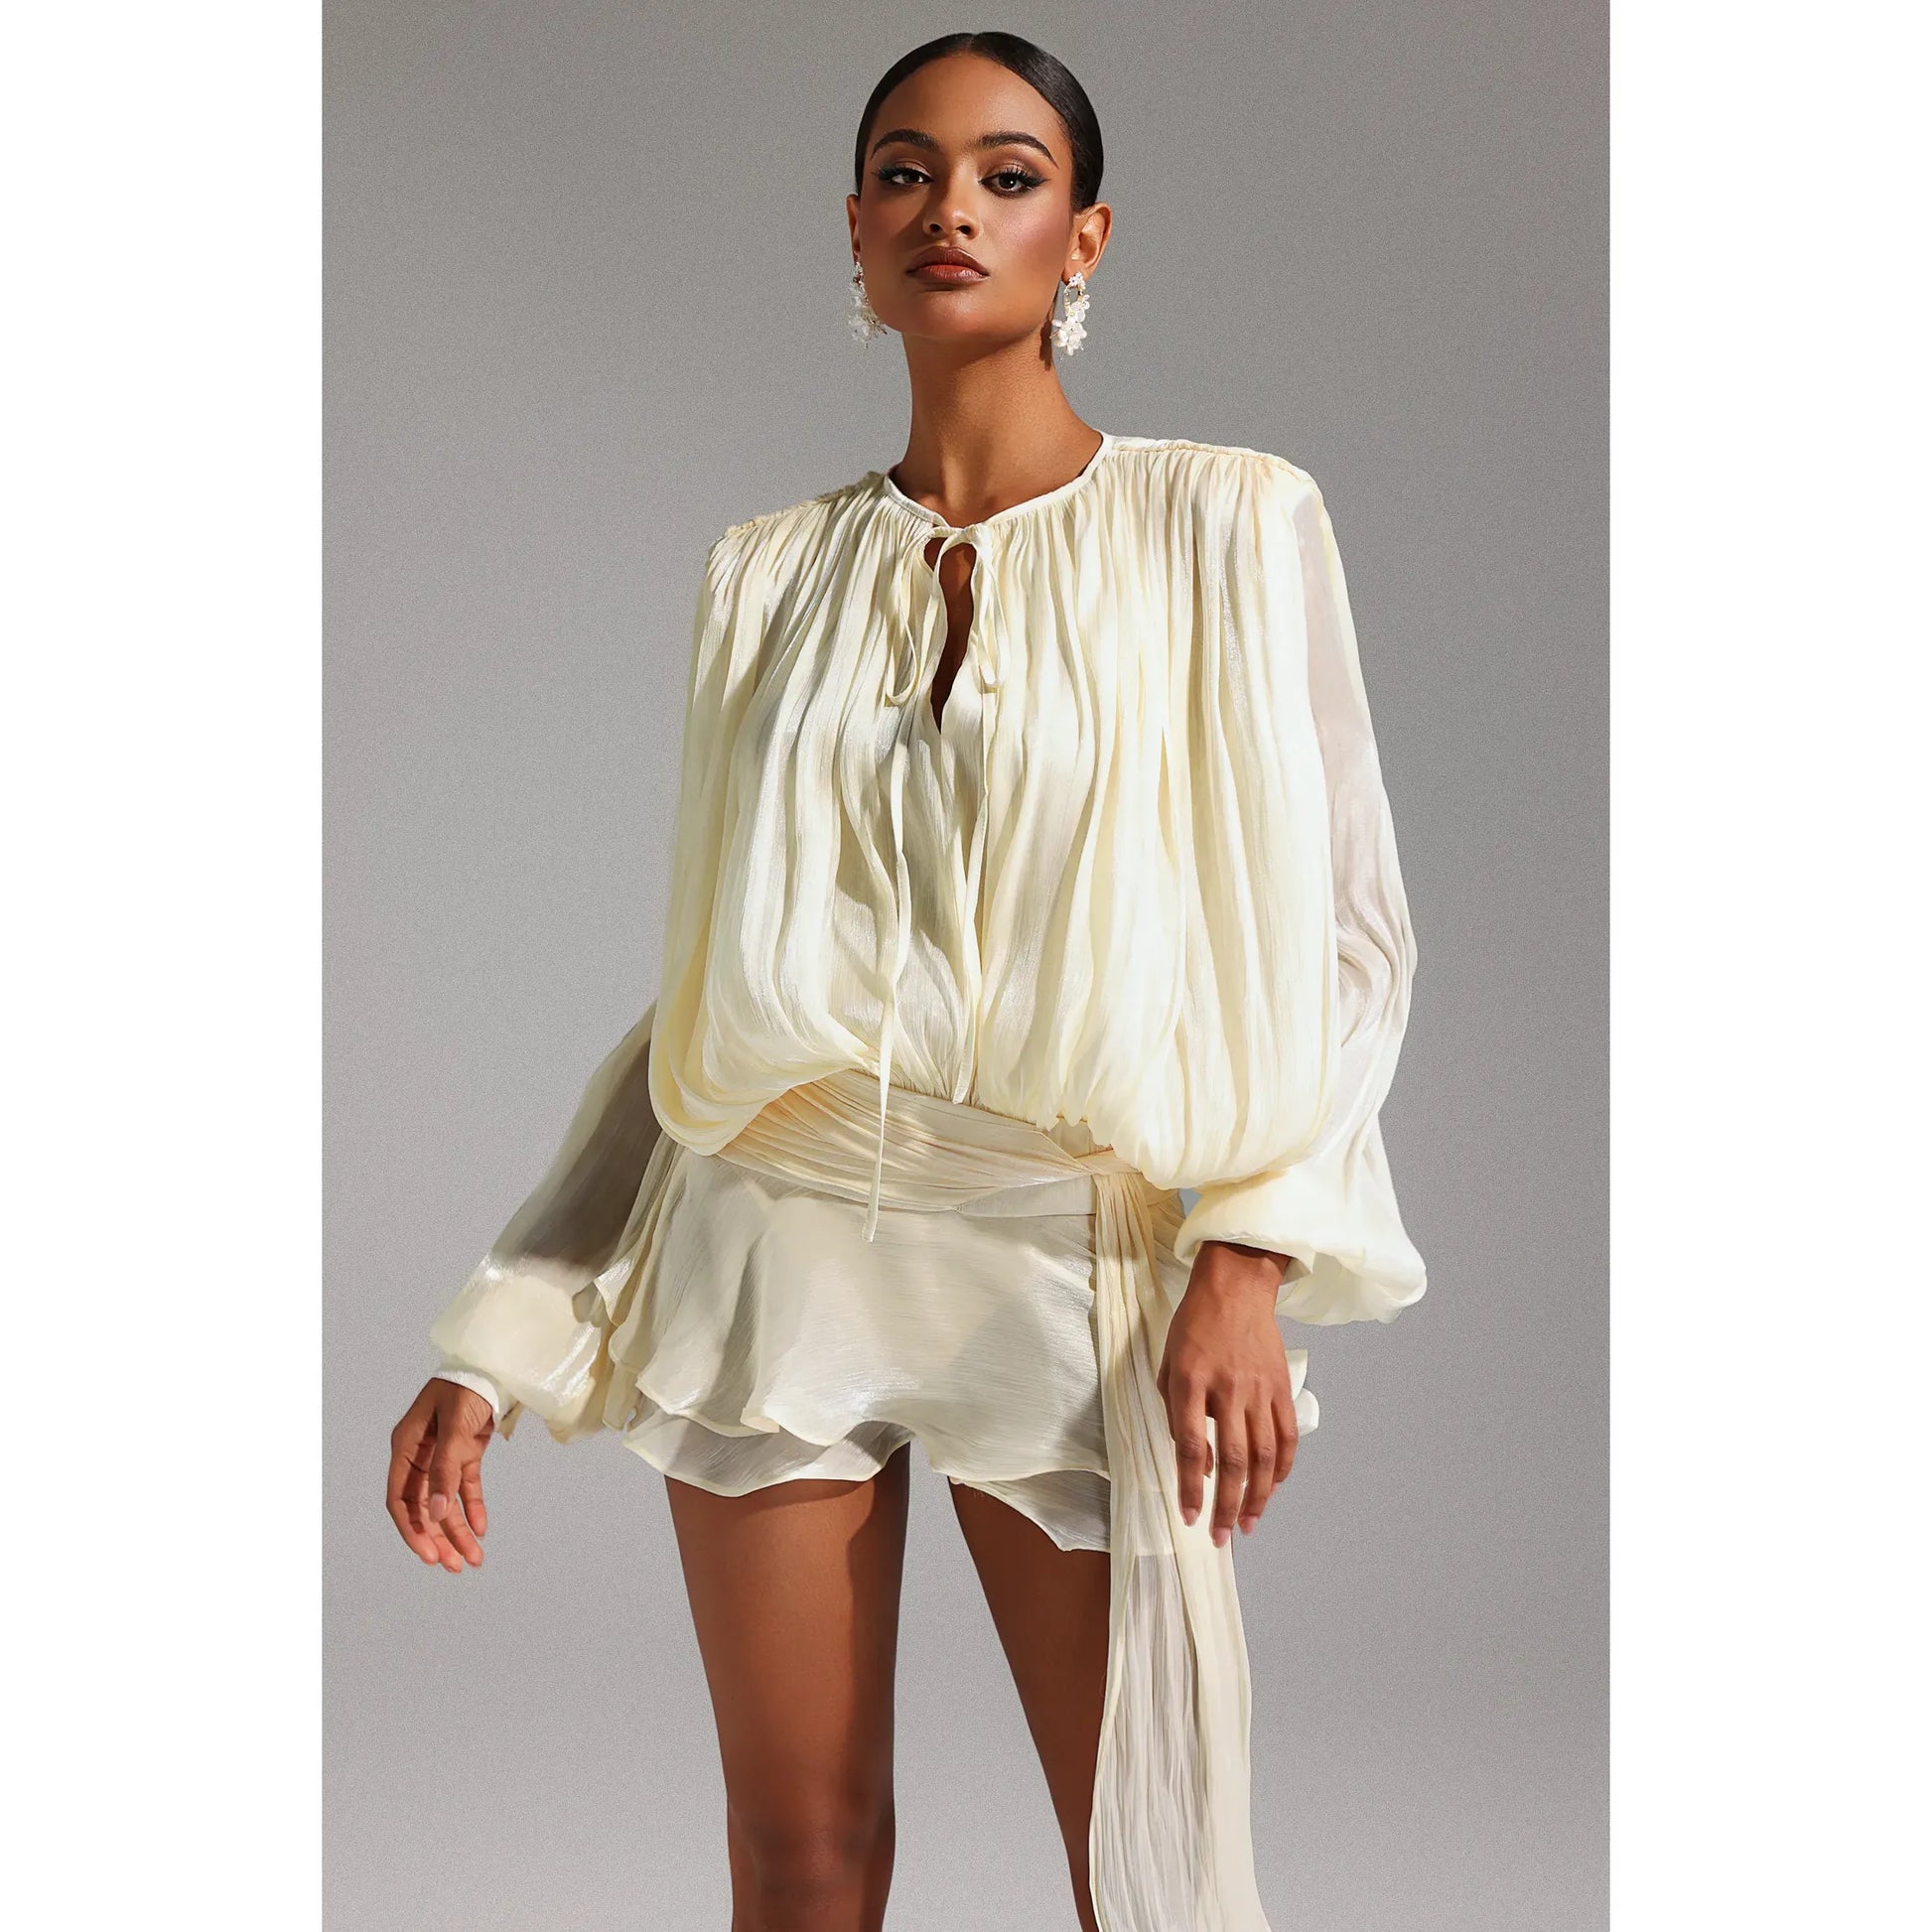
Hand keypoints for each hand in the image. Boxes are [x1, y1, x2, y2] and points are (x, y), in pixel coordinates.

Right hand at [387, 1380, 494, 1571]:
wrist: (492, 1365)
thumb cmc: (466, 1387)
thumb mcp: (453, 1427)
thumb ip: (444, 1469)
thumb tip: (435, 1513)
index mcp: (406, 1447)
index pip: (400, 1499)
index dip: (412, 1530)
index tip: (428, 1555)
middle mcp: (420, 1456)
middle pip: (424, 1508)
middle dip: (438, 1539)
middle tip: (454, 1567)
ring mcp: (442, 1456)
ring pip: (445, 1503)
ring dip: (457, 1531)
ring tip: (472, 1559)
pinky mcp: (464, 1454)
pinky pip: (465, 1488)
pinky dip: (473, 1509)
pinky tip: (481, 1530)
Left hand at [1155, 1241, 1297, 1545]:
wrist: (1236, 1286)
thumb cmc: (1194, 1324)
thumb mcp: (1168, 1362)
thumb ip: (1176, 1411)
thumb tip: (1191, 1458)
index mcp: (1191, 1382)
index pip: (1193, 1447)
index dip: (1191, 1488)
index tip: (1189, 1516)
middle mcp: (1228, 1389)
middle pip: (1233, 1461)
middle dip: (1226, 1505)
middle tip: (1220, 1536)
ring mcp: (1259, 1389)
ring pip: (1264, 1455)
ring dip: (1258, 1496)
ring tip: (1248, 1524)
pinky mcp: (1281, 1387)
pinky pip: (1286, 1436)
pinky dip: (1282, 1467)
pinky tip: (1274, 1487)